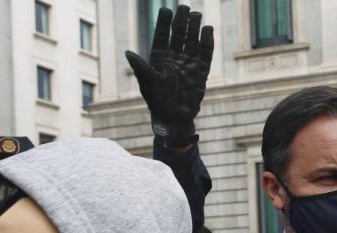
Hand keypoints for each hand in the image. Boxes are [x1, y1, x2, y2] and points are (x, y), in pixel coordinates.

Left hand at [125, 5, 213, 146]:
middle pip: (179, 33)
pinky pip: (206, 52)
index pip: (162, 34)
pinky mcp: (201, 70)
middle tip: (184, 7)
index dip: (164, 22)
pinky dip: (207, 41)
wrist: (174, 117)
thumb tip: (128, 53)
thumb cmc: (158, 101)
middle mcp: (174, 57)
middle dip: (181, 20)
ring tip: (196, 14)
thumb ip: (140, 67)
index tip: (166, 9)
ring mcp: (189, 62)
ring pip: (192, 39)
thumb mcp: (147, 83)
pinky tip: (208, 29)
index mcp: (159, 57)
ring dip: (194, 26)